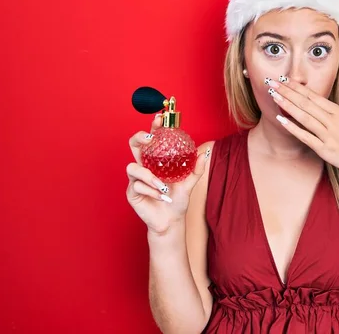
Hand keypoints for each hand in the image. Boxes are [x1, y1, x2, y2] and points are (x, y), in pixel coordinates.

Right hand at [126, 115, 209, 234]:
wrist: (171, 221)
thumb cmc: (177, 200)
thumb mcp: (190, 182)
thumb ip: (197, 168)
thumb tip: (206, 151)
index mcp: (156, 161)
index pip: (152, 139)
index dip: (154, 127)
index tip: (160, 118)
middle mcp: (144, 166)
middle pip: (133, 145)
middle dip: (139, 137)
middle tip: (149, 138)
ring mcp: (135, 179)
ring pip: (132, 167)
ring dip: (148, 176)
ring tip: (162, 186)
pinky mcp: (131, 192)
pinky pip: (137, 186)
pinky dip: (151, 191)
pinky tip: (161, 197)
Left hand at [266, 70, 338, 181]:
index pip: (314, 96)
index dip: (298, 87)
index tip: (285, 78)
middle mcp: (333, 122)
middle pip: (306, 103)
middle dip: (287, 91)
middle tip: (271, 82)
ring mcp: (328, 136)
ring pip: (304, 117)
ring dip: (287, 105)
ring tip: (274, 96)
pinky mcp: (325, 150)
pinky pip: (306, 137)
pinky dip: (293, 128)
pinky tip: (281, 120)